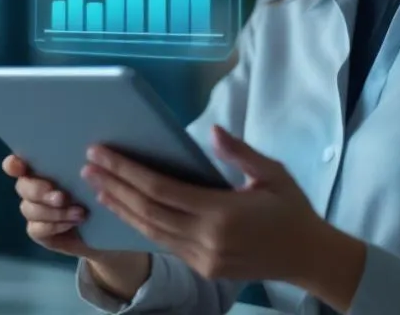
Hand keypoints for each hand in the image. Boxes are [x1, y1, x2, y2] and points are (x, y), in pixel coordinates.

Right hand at [2, 154, 97, 257]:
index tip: (19, 166)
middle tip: (62, 197)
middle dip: (39, 191)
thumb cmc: (96, 190)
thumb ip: (86, 162)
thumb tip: (91, 148)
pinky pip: (37, 229)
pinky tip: (72, 223)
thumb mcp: (94, 174)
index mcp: (40, 169)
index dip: (13, 165)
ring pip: (29, 209)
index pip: (15, 164)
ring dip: (54, 212)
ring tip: (80, 213)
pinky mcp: (37, 231)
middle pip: (22, 186)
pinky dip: (55, 226)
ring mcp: (32, 210)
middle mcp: (31, 188)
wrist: (103, 225)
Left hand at [82, 125, 328, 282]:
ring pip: (150, 232)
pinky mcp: (203, 269)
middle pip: (146, 211)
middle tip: (88, 166)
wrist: (310, 258)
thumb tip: (211, 131)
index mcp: (222, 213)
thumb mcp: (273, 174)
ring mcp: (203, 259)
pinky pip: (164, 244)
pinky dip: (140, 225)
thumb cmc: (293, 210)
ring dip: (121, 208)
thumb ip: (240, 153)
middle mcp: (206, 240)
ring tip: (97, 187)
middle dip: (114, 186)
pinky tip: (126, 210)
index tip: (102, 153)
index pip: (160, 189)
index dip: (126, 171)